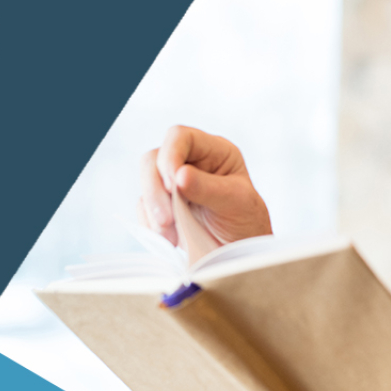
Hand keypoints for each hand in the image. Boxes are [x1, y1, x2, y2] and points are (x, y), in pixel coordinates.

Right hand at [138, 126, 271, 246]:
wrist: (240, 254)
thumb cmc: (246, 221)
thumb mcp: (236, 202)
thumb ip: (208, 188)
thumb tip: (179, 175)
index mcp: (213, 151)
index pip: (181, 137)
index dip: (169, 155)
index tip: (172, 185)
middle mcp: (190, 162)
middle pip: (154, 159)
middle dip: (156, 190)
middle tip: (167, 219)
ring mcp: (173, 184)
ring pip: (145, 184)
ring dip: (153, 211)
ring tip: (171, 236)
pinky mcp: (161, 205)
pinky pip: (143, 208)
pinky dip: (151, 224)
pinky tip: (170, 238)